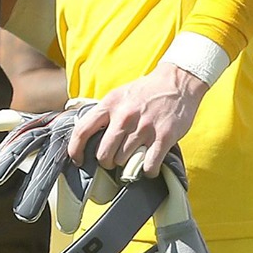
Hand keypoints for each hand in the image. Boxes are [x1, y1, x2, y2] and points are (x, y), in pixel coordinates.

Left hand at [68, 63, 206, 176]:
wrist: (177, 81)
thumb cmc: (146, 92)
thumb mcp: (119, 95)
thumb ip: (105, 113)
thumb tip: (88, 136)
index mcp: (110, 104)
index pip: (82, 130)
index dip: (75, 150)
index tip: (78, 160)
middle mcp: (124, 116)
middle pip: (104, 154)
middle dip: (106, 162)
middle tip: (113, 161)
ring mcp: (144, 127)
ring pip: (124, 161)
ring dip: (127, 166)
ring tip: (134, 159)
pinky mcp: (164, 137)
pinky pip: (149, 165)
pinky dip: (148, 171)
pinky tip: (149, 166)